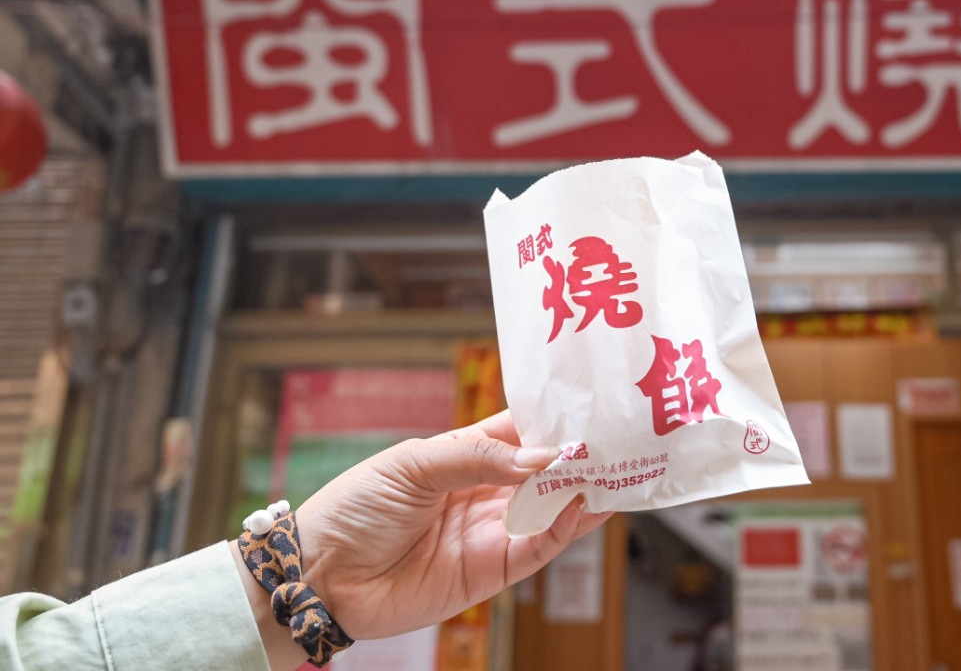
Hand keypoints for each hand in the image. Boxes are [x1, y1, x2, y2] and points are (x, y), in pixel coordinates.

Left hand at [232, 411, 609, 668]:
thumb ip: (478, 456)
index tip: (589, 405)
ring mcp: (491, 531)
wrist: (320, 575)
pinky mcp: (491, 571)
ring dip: (582, 490)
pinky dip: (565, 528)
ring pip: (551, 508)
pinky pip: (539, 549)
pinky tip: (583, 507)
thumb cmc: (354, 508)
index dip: (553, 420)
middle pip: (545, 470)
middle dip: (579, 455)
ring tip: (615, 470)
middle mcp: (484, 491)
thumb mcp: (413, 462)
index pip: (521, 431)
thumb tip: (541, 457)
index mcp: (464, 454)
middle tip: (618, 439)